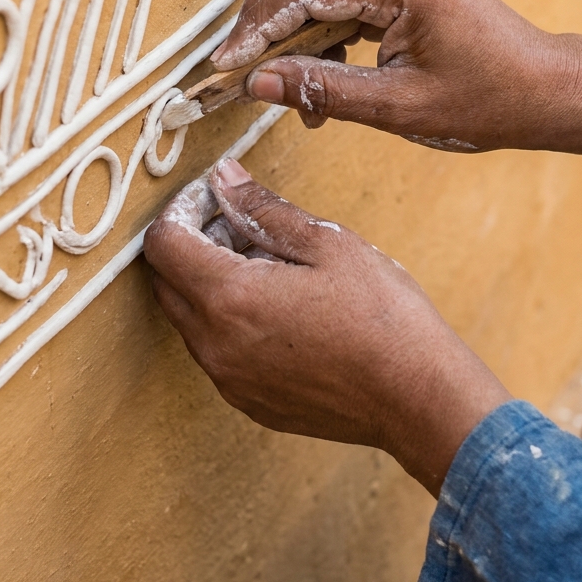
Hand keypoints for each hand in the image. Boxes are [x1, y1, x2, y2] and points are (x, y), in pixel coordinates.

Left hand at [143, 158, 510, 496]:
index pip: (163, 244)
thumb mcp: (327, 243)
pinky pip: (218, 354)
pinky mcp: (249, 403)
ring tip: (274, 270)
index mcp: (230, 298)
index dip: (182, 209)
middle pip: (166, 283)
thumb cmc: (382, 316)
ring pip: (191, 320)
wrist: (417, 397)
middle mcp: (215, 345)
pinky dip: (232, 324)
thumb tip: (224, 178)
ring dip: (212, 286)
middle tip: (246, 228)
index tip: (215, 198)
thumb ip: (264, 208)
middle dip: (192, 246)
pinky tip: (283, 312)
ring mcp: (230, 380)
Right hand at [212, 0, 581, 184]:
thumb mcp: (398, 108)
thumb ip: (323, 90)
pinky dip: (317, 23)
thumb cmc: (487, 100)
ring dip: (287, 22)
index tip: (221, 67)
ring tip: (282, 83)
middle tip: (239, 70)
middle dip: (260, 18)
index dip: (253, 30)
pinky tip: (317, 73)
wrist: (543, 87)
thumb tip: (256, 84)